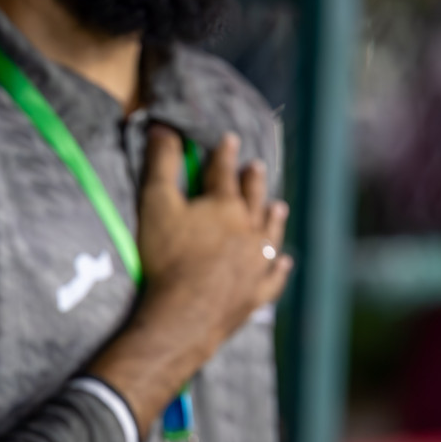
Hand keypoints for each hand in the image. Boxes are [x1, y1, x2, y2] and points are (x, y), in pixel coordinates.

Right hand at [87, 127, 290, 429]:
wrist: (185, 312)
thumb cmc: (168, 255)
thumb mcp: (156, 203)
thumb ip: (161, 164)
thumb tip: (162, 129)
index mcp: (224, 207)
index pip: (223, 172)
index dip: (224, 154)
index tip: (229, 138)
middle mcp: (248, 231)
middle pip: (253, 200)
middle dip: (253, 182)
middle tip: (257, 167)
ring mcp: (255, 264)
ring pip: (270, 234)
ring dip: (273, 219)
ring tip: (279, 206)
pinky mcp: (255, 293)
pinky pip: (273, 276)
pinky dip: (279, 267)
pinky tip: (284, 261)